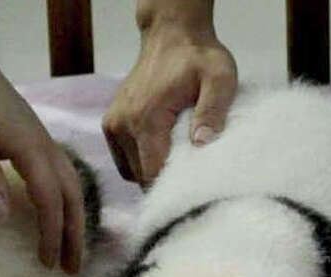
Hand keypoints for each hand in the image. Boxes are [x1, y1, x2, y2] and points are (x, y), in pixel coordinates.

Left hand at [0, 53, 84, 273]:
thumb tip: (1, 217)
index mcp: (34, 150)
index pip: (50, 201)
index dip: (52, 234)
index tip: (47, 262)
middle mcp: (47, 149)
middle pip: (72, 197)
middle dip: (74, 234)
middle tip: (72, 268)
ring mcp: (44, 144)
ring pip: (71, 188)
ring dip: (74, 220)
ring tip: (71, 249)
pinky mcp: (35, 142)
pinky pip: (61, 178)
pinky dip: (65, 202)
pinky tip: (57, 215)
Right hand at [102, 13, 236, 184]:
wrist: (172, 35)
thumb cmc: (198, 57)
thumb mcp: (220, 78)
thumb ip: (213, 110)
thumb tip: (202, 144)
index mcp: (146, 118)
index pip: (153, 174)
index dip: (175, 187)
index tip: (195, 188)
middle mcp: (122, 125)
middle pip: (142, 177)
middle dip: (166, 181)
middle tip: (192, 174)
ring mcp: (113, 125)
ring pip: (132, 171)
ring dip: (153, 170)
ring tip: (177, 158)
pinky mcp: (111, 124)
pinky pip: (125, 159)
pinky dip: (142, 161)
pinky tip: (162, 150)